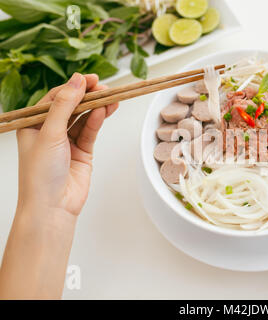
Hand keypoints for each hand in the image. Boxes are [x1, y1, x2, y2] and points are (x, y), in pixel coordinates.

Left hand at [0, 73, 117, 298]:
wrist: (53, 206)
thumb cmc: (40, 174)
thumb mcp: (49, 133)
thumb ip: (64, 106)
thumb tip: (76, 81)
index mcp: (33, 125)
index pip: (54, 99)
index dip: (72, 87)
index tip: (88, 79)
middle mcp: (50, 132)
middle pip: (71, 106)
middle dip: (87, 95)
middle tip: (103, 86)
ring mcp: (67, 142)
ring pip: (84, 118)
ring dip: (96, 107)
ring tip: (111, 97)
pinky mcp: (83, 152)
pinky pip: (91, 131)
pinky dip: (98, 121)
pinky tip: (105, 111)